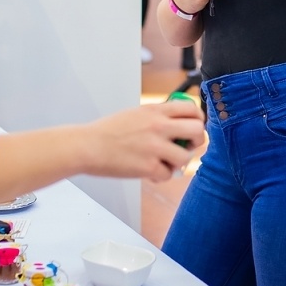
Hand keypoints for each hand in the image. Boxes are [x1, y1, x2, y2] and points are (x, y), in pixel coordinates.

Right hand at [77, 103, 206, 180]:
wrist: (87, 146)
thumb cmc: (107, 132)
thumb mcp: (136, 114)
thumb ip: (158, 117)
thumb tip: (179, 126)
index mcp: (155, 110)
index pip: (191, 108)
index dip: (198, 119)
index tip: (194, 127)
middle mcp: (158, 126)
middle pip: (198, 130)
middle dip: (196, 141)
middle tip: (186, 146)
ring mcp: (155, 147)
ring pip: (186, 157)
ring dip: (178, 162)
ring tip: (164, 162)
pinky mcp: (148, 167)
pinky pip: (168, 174)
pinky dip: (161, 176)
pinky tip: (149, 172)